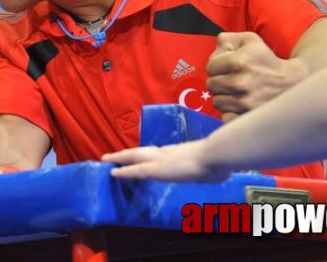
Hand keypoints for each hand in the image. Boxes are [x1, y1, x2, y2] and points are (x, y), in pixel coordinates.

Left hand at [103, 141, 230, 182]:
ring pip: (134, 157)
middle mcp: (167, 152)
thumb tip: (220, 174)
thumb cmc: (219, 161)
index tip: (139, 155)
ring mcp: (160, 159)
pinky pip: (136, 170)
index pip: (159, 153)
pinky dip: (123, 171)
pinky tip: (113, 173)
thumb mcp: (215, 168)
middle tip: (113, 155)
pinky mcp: (156, 169)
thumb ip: (213, 171)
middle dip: (127, 153)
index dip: (147, 154)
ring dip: (119, 158)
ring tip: (106, 160)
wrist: (215, 155)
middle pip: (142, 151)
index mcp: (180, 152)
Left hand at [207, 32, 307, 121]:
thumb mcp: (250, 41)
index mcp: (238, 62)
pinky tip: (241, 103)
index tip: (228, 67)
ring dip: (224, 96)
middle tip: (233, 79)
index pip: (210, 67)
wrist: (291, 83)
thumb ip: (227, 39)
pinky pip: (225, 116)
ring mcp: (243, 102)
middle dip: (219, 81)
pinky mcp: (247, 116)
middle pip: (211, 84)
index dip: (217, 66)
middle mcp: (239, 82)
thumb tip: (215, 49)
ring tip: (239, 91)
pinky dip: (230, 111)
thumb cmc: (266, 60)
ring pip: (217, 101)